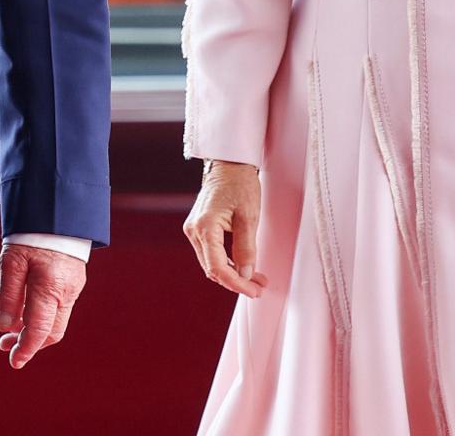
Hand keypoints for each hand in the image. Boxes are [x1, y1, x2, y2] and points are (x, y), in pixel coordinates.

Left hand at [0, 244, 86, 368]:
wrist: (60, 208)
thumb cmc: (32, 232)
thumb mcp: (12, 260)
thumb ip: (8, 295)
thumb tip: (3, 327)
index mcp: (51, 288)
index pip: (39, 331)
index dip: (25, 349)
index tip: (13, 361)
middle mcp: (67, 292)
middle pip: (51, 333)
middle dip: (29, 343)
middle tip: (4, 344)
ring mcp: (75, 287)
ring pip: (57, 321)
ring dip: (36, 330)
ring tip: (10, 328)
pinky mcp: (75, 281)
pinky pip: (60, 307)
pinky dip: (43, 315)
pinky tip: (25, 309)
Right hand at [183, 159, 267, 297]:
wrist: (230, 163)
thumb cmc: (240, 183)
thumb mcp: (249, 216)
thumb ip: (246, 248)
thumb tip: (245, 275)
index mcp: (204, 227)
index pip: (217, 268)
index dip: (236, 284)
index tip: (254, 291)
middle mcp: (194, 230)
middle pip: (212, 268)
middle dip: (236, 281)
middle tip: (260, 286)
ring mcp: (194, 229)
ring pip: (211, 263)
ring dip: (233, 273)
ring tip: (256, 278)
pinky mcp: (199, 227)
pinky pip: (211, 253)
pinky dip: (227, 262)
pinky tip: (244, 265)